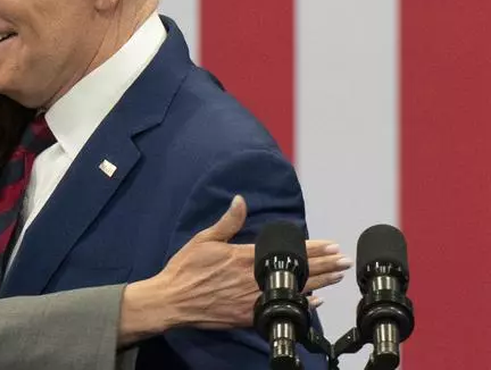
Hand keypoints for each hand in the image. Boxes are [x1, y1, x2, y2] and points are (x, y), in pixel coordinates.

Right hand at [119, 196, 350, 341]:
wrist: (172, 301)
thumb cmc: (185, 269)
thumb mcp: (204, 239)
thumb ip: (227, 222)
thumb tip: (240, 200)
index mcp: (244, 258)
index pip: (287, 251)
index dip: (313, 248)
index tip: (332, 245)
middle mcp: (253, 279)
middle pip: (297, 271)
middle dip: (325, 265)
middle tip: (344, 261)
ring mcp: (252, 299)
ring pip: (294, 290)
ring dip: (319, 282)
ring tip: (337, 276)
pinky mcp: (247, 316)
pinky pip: (280, 308)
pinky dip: (300, 304)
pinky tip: (315, 300)